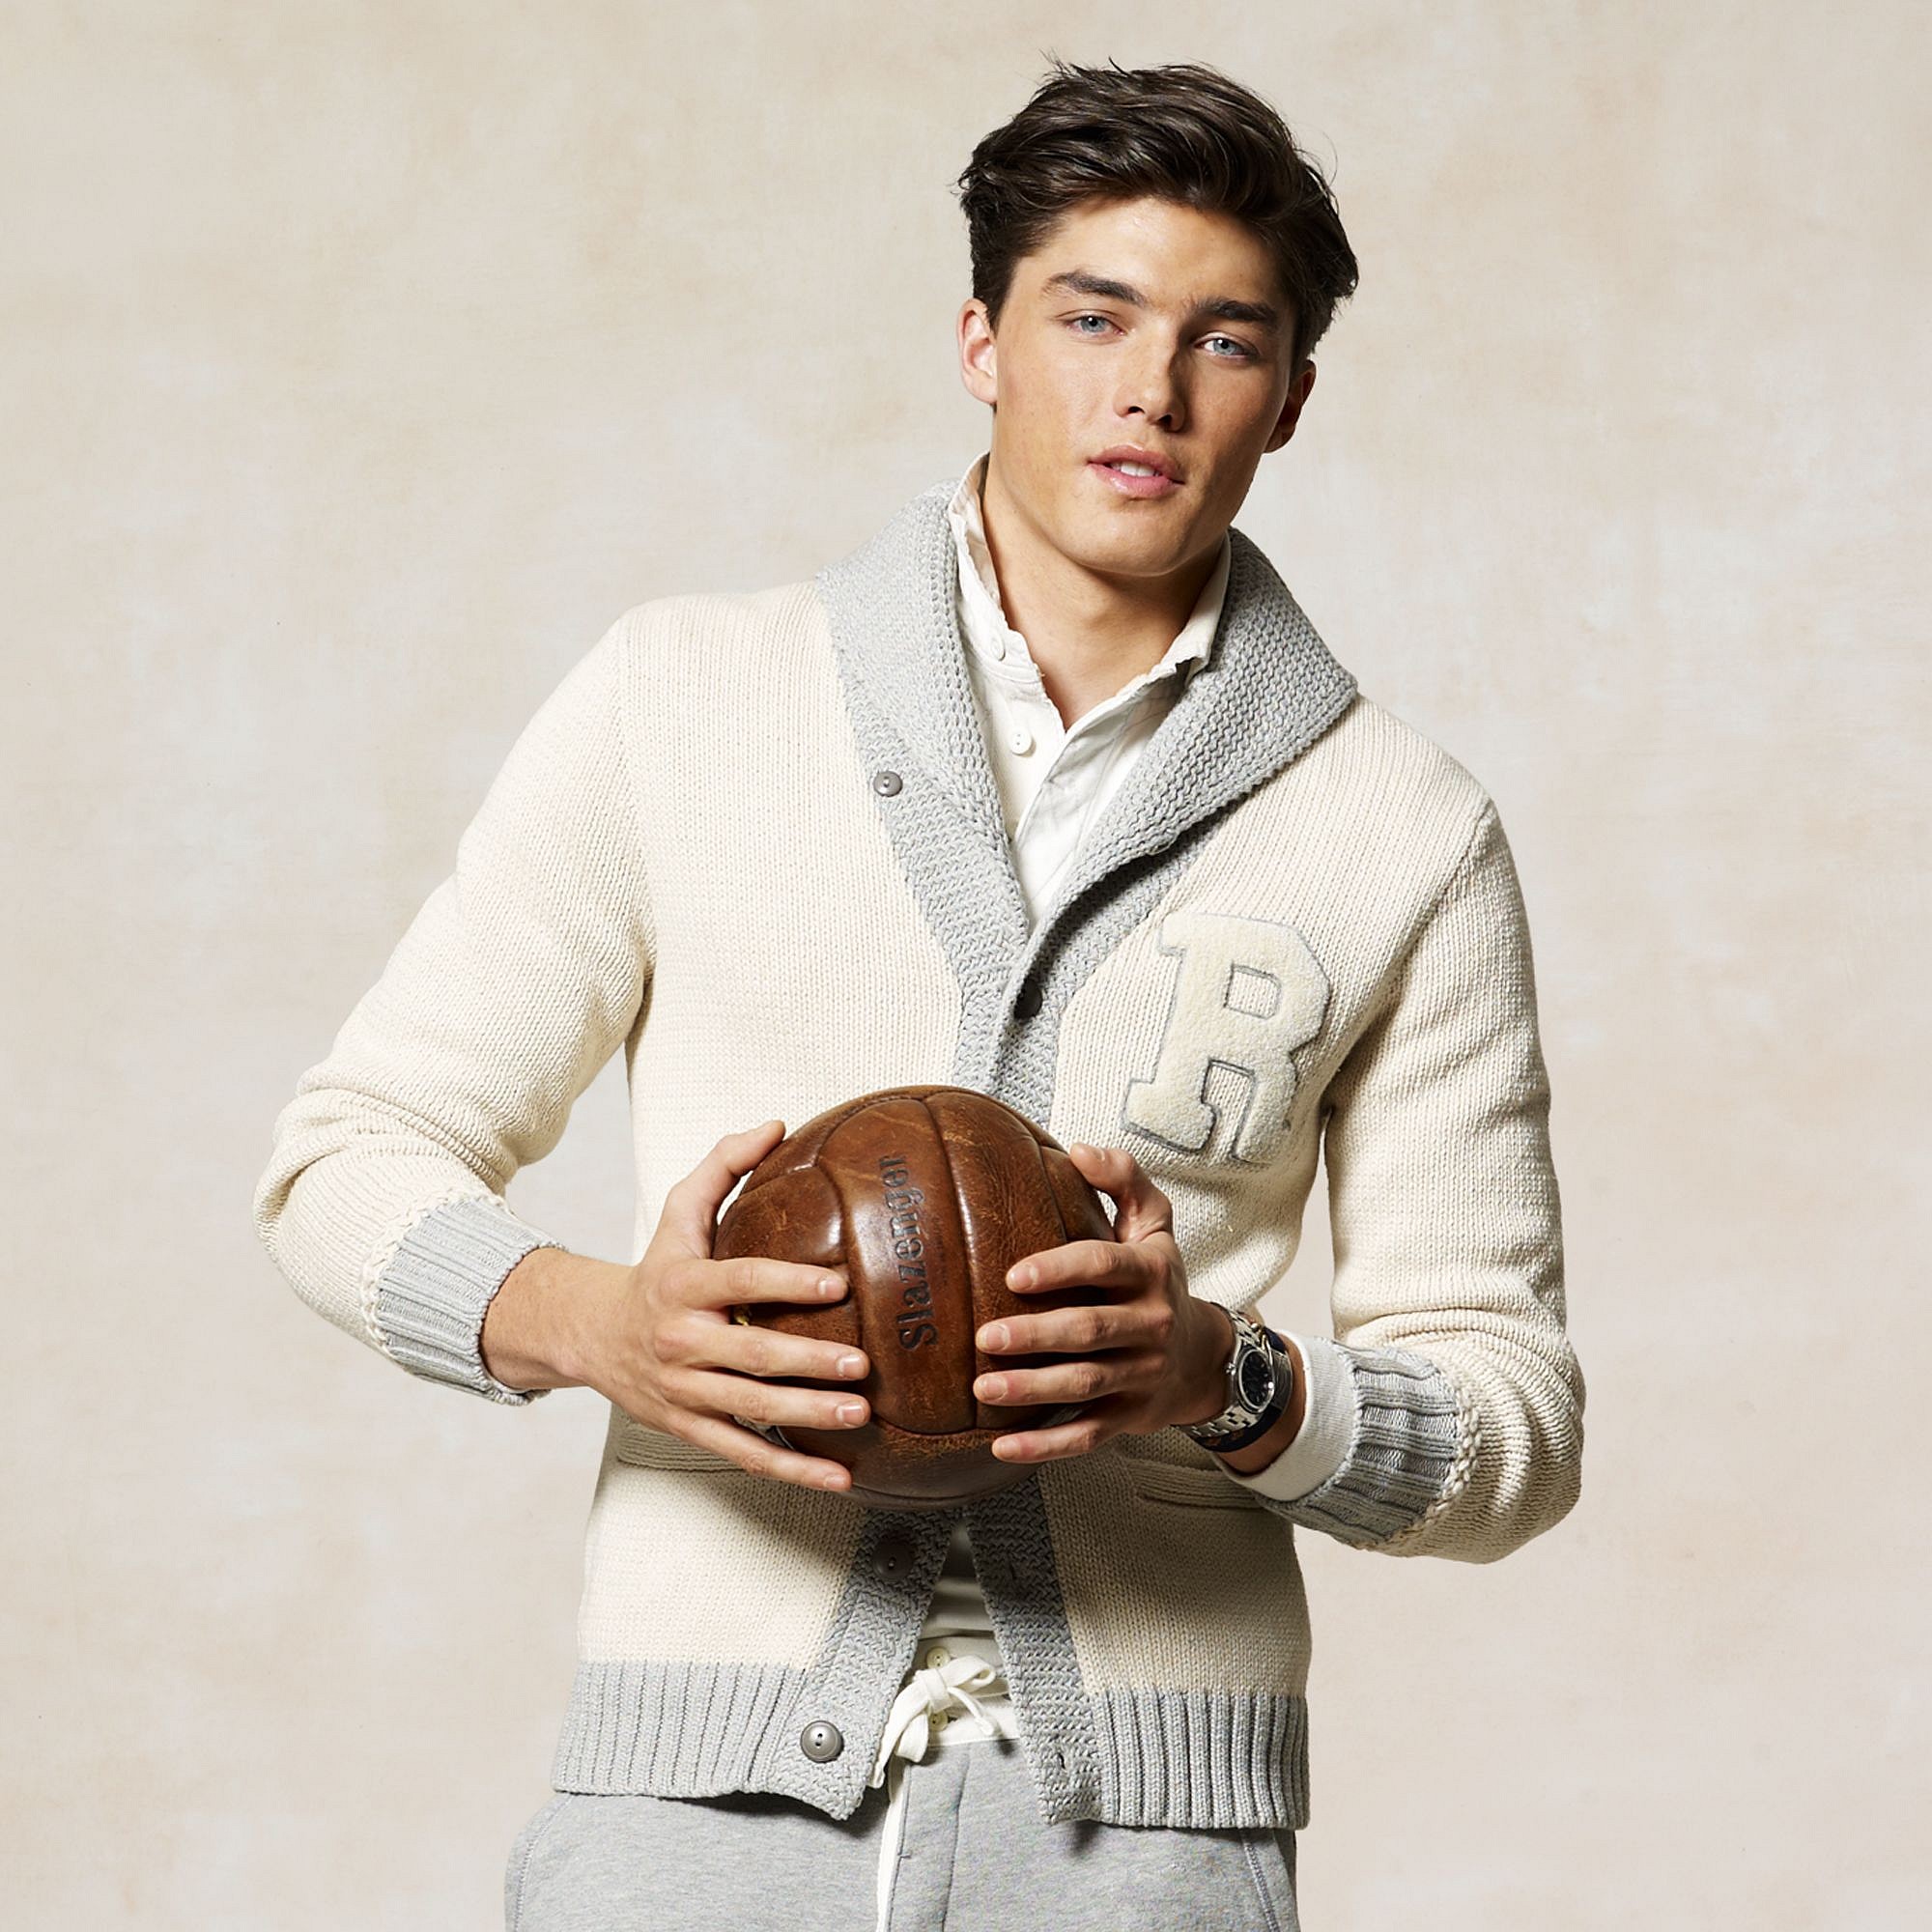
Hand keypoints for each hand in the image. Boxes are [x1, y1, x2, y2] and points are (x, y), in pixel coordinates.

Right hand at [576, 1119, 872, 1493]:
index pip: (741, 1281)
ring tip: (860, 1413)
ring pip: (751, 1408)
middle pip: (751, 1355)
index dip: (788, 1283)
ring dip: (807, 1415)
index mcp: (684, 1286)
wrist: (591, 1334)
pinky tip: (841, 1478)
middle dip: (808, 1361)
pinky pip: (746, 1452)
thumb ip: (724, 1165)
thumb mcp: (680, 1212)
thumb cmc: (657, 1268)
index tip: (839, 1284)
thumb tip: (778, 1124)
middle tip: (862, 1363)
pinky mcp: (691, 1427)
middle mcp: (682, 1341)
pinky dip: (793, 1470)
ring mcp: (685, 1391)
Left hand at [972, 1142, 1232, 1464]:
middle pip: (1090, 1332)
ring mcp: (1141, 1375)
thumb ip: (1123, 1179)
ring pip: (1085, 1386)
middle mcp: (1149, 1324)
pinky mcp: (1128, 1417)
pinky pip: (1086, 1435)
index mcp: (1149, 1272)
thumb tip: (1076, 1149)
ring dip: (1033, 1391)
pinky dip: (1045, 1446)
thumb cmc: (1158, 1278)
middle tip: (985, 1337)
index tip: (1014, 1275)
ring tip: (983, 1389)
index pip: (1104, 1266)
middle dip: (1037, 1337)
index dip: (1060, 1269)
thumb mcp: (1154, 1224)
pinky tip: (1002, 1447)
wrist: (1203, 1357)